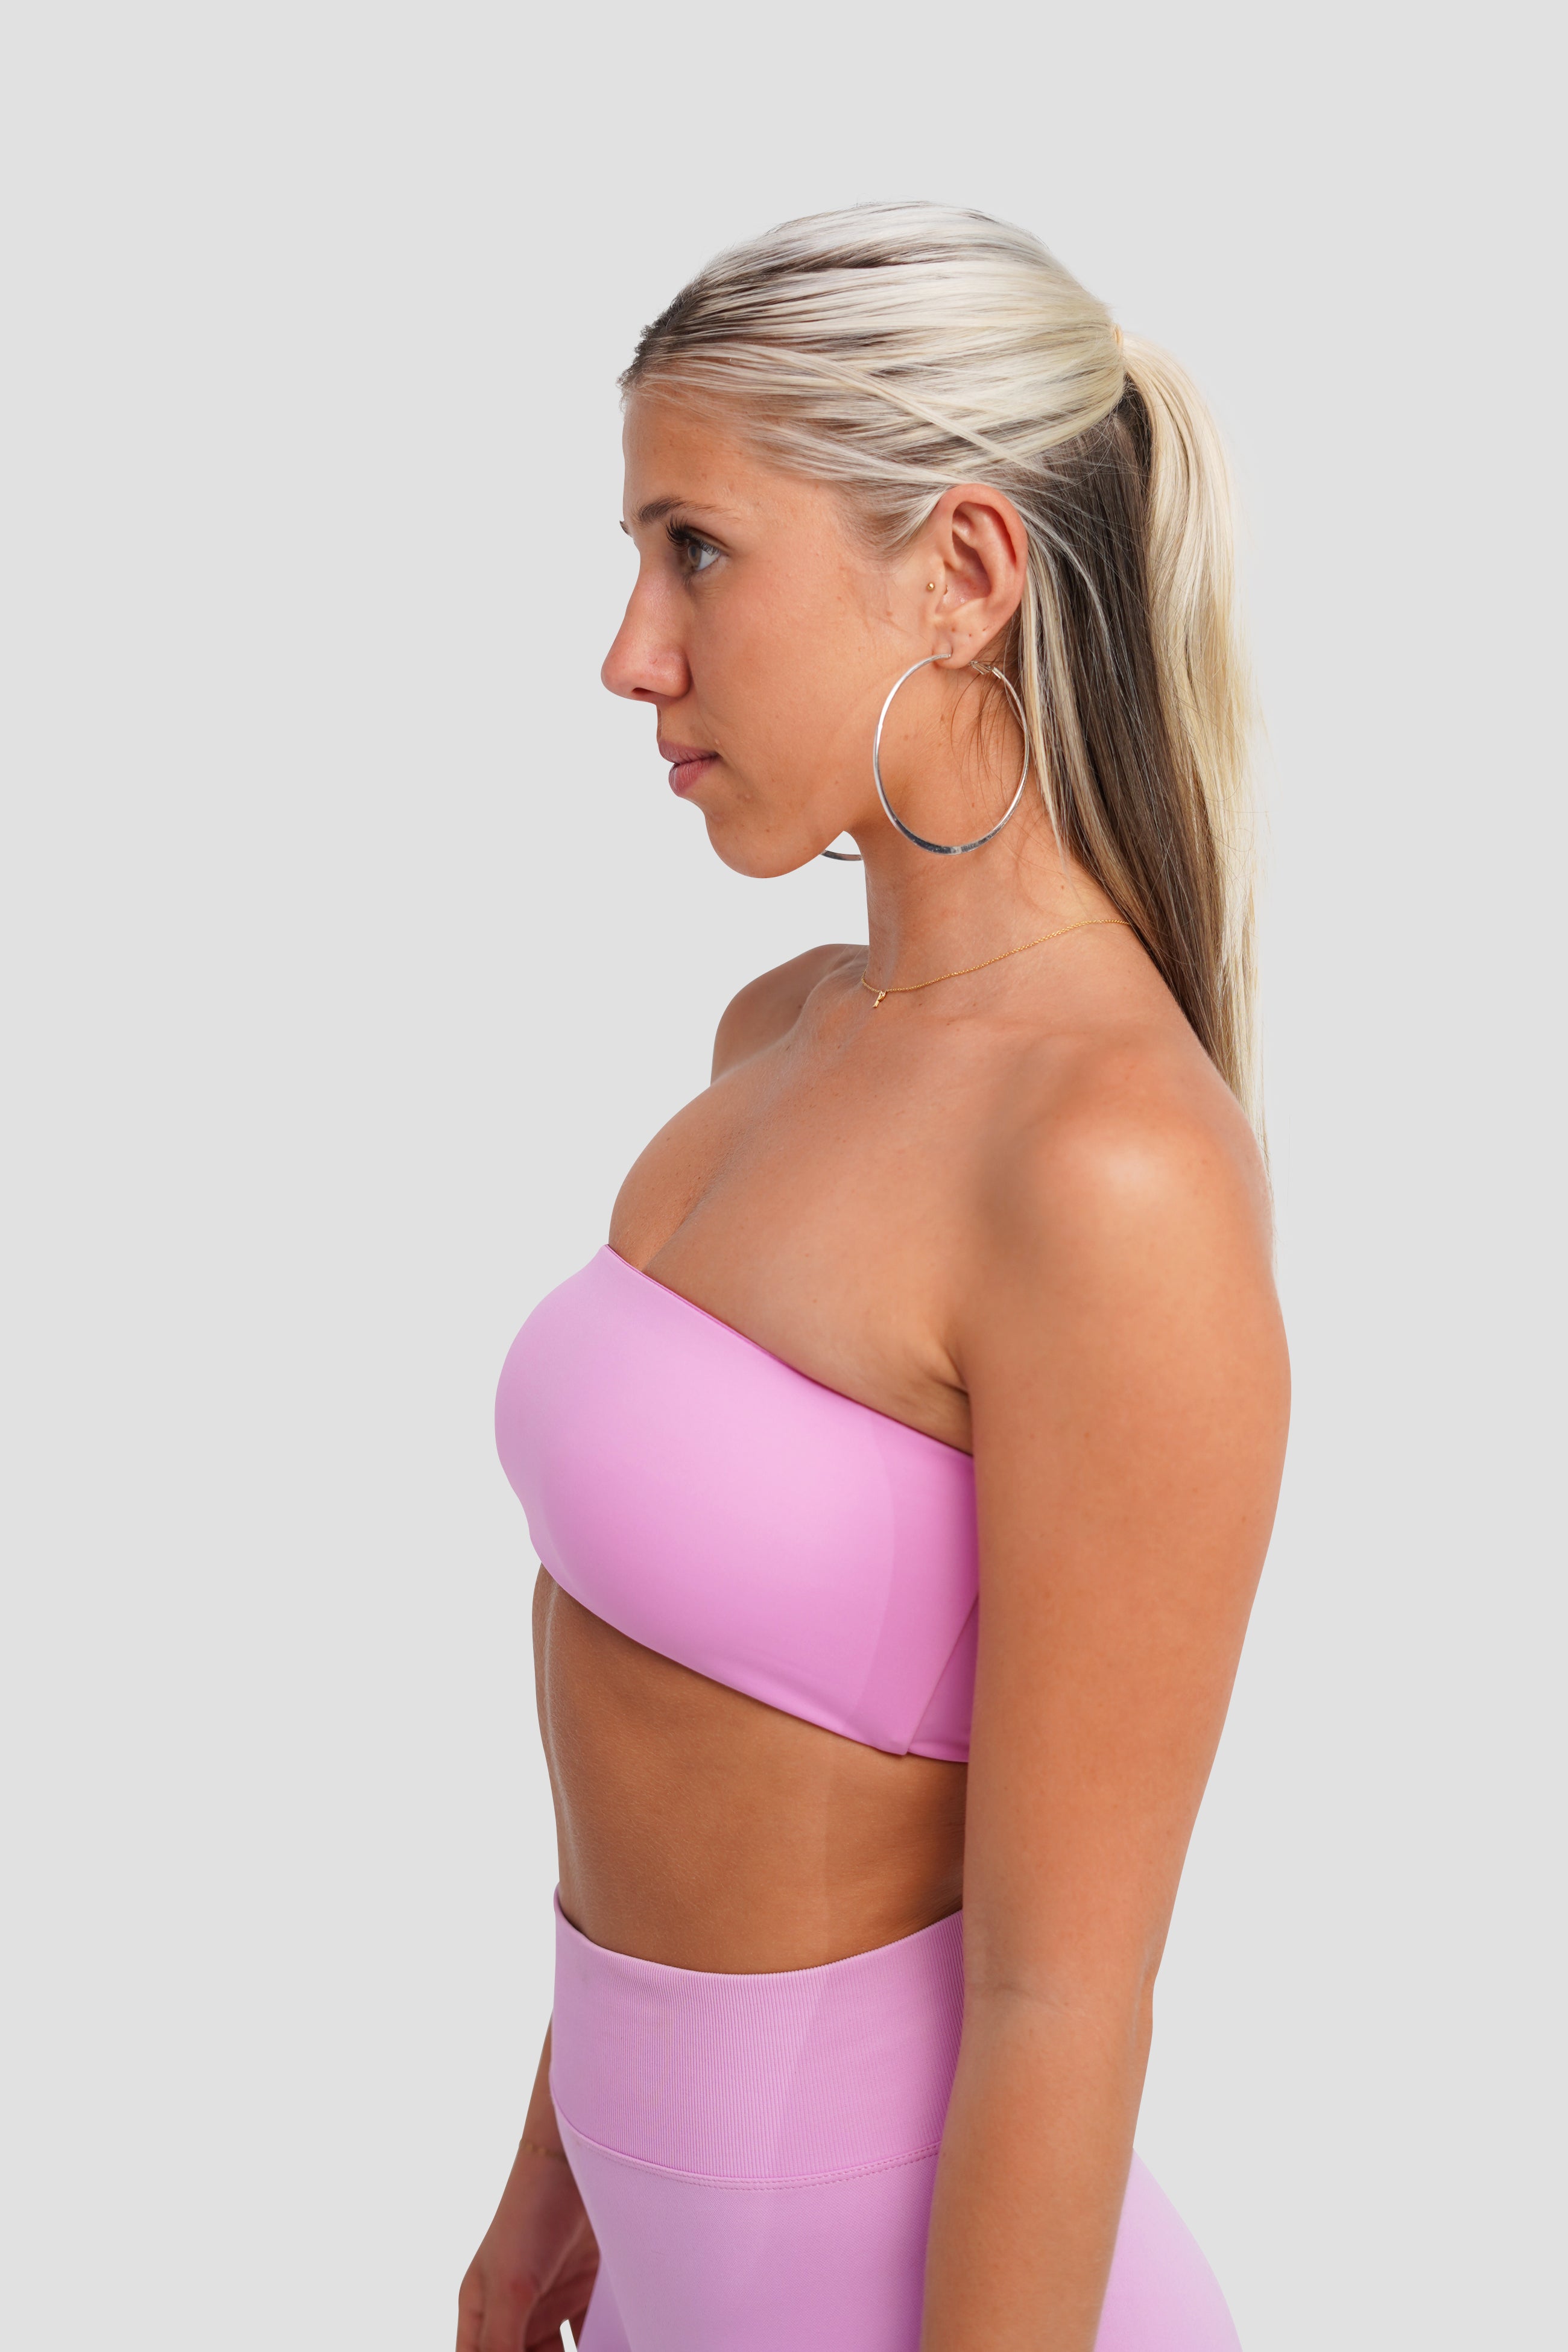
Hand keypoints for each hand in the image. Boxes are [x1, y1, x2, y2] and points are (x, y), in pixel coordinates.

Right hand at [456, 2140, 599, 2351]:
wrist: (583, 2151)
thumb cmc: (531, 2211)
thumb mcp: (511, 2285)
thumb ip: (502, 2345)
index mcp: (483, 2314)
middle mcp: (517, 2312)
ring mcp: (554, 2301)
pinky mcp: (590, 2291)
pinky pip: (597, 2337)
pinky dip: (610, 2347)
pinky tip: (625, 2348)